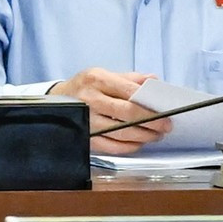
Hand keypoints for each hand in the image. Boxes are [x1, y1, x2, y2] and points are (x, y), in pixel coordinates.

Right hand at [51, 68, 173, 155]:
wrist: (56, 99)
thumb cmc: (85, 87)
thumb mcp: (103, 74)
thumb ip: (129, 78)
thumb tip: (154, 81)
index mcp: (96, 79)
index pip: (129, 91)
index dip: (149, 103)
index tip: (166, 111)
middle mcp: (89, 98)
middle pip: (127, 113)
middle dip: (151, 121)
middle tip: (165, 126)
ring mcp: (86, 119)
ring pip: (121, 132)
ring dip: (143, 136)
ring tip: (155, 135)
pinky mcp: (84, 136)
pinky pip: (112, 146)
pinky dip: (129, 146)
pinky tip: (138, 143)